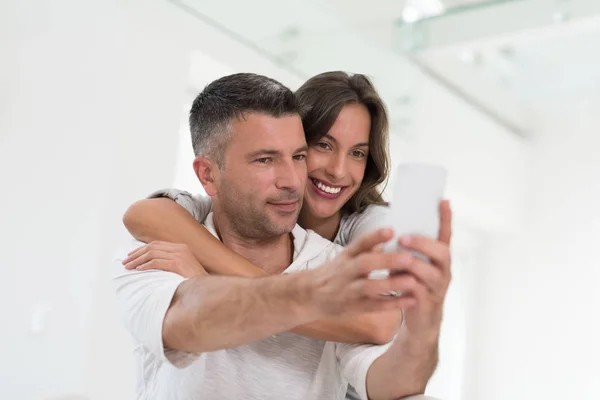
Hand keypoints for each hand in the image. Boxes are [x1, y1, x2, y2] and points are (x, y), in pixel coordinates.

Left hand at [122, 241, 207, 277]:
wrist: (208, 288)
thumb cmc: (195, 282)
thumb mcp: (183, 269)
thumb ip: (171, 264)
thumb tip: (155, 265)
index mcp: (181, 247)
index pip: (156, 244)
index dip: (141, 249)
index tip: (131, 256)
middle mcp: (180, 248)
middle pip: (152, 247)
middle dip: (136, 254)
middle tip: (125, 262)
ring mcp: (180, 255)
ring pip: (151, 254)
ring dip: (137, 261)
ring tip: (128, 267)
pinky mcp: (177, 263)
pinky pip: (156, 262)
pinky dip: (145, 266)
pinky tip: (138, 270)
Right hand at [306, 228, 420, 318]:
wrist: (309, 296)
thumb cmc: (334, 274)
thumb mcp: (345, 258)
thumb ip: (367, 249)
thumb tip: (390, 234)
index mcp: (345, 256)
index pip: (359, 243)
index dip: (375, 237)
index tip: (392, 230)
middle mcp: (345, 272)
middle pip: (365, 264)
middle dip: (387, 261)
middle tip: (409, 258)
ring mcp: (348, 290)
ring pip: (369, 287)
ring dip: (391, 284)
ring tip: (412, 281)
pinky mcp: (354, 307)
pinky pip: (375, 306)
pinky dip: (393, 304)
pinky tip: (411, 300)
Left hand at [397, 200, 451, 338]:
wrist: (420, 320)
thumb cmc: (412, 286)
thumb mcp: (409, 265)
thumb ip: (405, 251)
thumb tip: (390, 231)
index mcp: (439, 258)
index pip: (446, 235)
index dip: (446, 219)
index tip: (444, 200)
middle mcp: (444, 271)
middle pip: (442, 252)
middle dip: (423, 243)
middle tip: (404, 238)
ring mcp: (438, 287)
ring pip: (431, 272)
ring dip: (413, 263)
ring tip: (397, 257)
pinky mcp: (428, 302)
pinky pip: (419, 291)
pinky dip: (405, 284)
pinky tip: (393, 279)